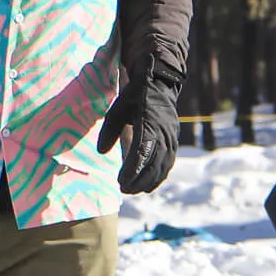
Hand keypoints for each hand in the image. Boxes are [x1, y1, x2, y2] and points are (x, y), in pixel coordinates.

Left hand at [97, 55, 182, 194]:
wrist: (161, 84)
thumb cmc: (135, 96)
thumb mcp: (118, 109)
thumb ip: (109, 130)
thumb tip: (101, 152)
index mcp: (149, 123)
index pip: (142, 152)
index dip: (133, 169)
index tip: (121, 182)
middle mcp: (163, 133)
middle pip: (154, 163)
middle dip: (139, 180)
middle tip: (124, 190)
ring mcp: (171, 137)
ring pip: (163, 165)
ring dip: (149, 181)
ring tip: (134, 190)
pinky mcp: (174, 140)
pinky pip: (169, 162)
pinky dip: (160, 175)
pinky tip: (150, 185)